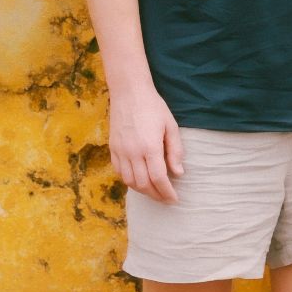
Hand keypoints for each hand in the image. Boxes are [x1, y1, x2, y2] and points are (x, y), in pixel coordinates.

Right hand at [107, 85, 182, 202]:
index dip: (167, 192)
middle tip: (166, 198)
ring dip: (142, 190)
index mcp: (150, 147)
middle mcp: (133, 152)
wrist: (129, 92)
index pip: (159, 178)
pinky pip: (119, 172)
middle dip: (156, 195)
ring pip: (129, 181)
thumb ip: (175, 151)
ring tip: (154, 191)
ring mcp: (120, 151)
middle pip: (143, 184)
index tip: (174, 199)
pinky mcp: (112, 148)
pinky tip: (138, 181)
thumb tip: (178, 173)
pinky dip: (129, 181)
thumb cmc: (153, 107)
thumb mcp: (171, 126)